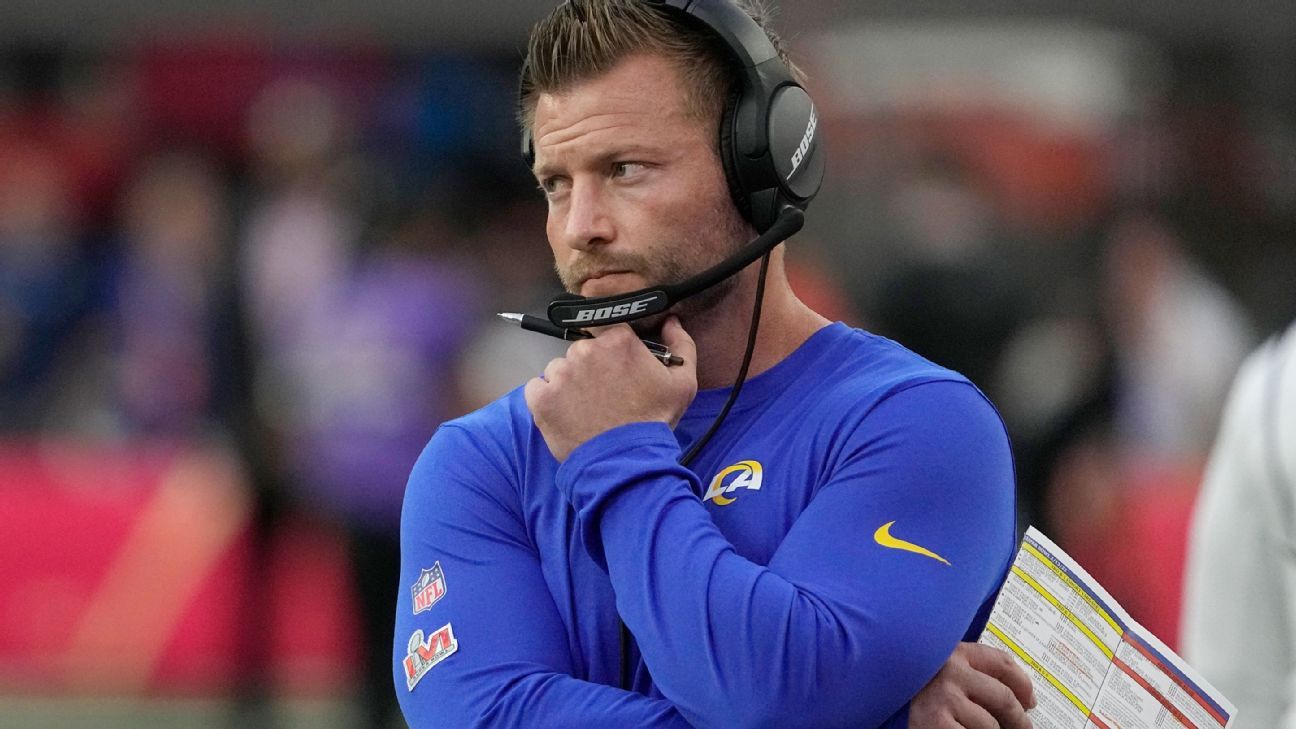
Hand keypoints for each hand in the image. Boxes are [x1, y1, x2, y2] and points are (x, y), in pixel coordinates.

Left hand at [525, 316, 697, 461]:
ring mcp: (560, 373)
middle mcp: (585, 350)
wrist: (626, 462)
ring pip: (559, 369)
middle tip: (604, 396)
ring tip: (585, 409)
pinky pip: (538, 388)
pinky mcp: (541, 396)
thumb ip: (681, 345)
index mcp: (618, 341)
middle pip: (583, 351)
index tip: (620, 376)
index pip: (611, 337)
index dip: (615, 357)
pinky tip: (566, 415)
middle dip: (591, 369)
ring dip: (568, 384)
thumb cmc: (653, 422)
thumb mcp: (683, 383)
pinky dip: (547, 399)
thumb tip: (671, 322)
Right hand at [909, 642, 1035, 728]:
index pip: (1002, 663)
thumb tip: (1022, 698)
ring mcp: (944, 697)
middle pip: (1004, 696)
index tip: (1029, 700)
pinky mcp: (938, 723)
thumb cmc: (917, 697)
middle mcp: (949, 670)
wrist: (884, 713)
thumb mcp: (944, 677)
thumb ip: (974, 676)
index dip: (1023, 684)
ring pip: (992, 725)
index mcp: (953, 653)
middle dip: (1019, 719)